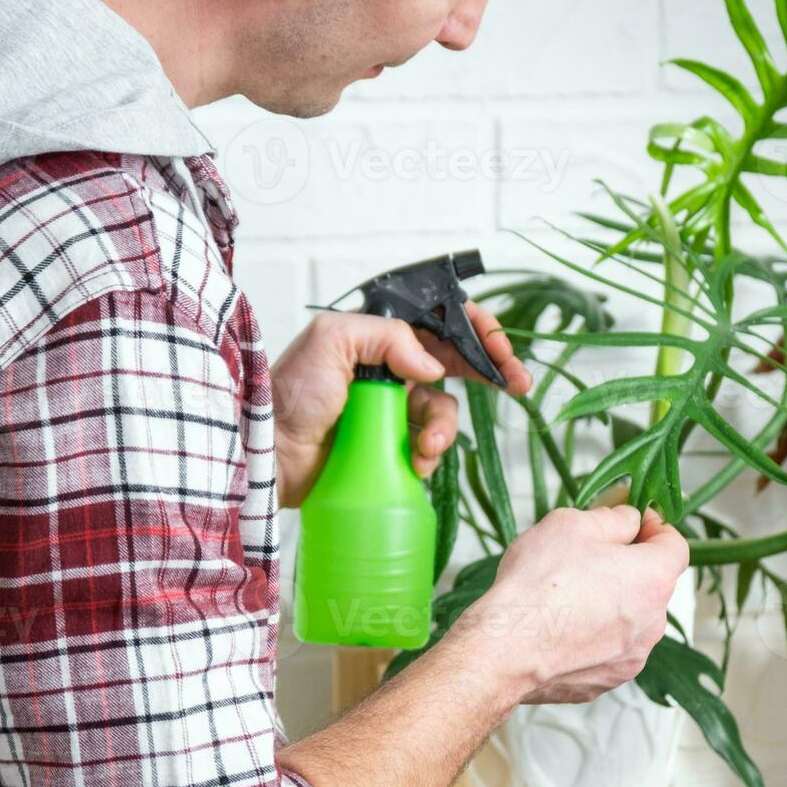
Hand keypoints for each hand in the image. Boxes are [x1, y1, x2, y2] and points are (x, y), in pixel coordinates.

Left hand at [271, 303, 532, 507]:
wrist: (268, 452)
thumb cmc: (289, 393)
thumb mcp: (331, 341)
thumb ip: (387, 336)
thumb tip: (432, 367)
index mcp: (378, 336)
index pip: (439, 323)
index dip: (477, 332)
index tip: (502, 351)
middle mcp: (389, 368)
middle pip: (455, 364)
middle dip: (490, 374)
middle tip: (519, 387)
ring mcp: (391, 409)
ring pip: (444, 411)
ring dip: (446, 429)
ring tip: (427, 447)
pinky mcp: (388, 446)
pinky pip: (428, 446)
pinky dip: (429, 456)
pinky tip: (415, 463)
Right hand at [451, 506, 688, 704]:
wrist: (505, 648)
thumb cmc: (538, 584)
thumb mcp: (573, 524)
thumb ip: (614, 519)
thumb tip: (628, 521)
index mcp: (653, 579)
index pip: (675, 546)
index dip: (655, 528)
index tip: (633, 522)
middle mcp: (653, 622)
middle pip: (652, 584)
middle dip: (628, 567)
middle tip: (589, 556)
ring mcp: (632, 656)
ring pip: (631, 619)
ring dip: (612, 603)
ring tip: (569, 595)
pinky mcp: (608, 679)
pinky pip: (609, 648)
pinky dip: (594, 636)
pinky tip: (561, 628)